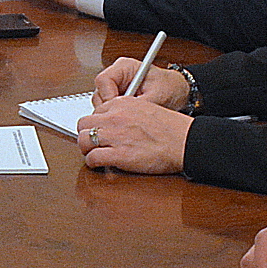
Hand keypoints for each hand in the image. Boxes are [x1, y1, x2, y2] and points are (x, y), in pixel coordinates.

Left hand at [75, 95, 192, 173]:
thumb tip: (115, 122)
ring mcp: (115, 135)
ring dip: (86, 148)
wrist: (183, 141)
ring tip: (94, 154)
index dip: (97, 123)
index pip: (95, 111)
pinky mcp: (118, 154)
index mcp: (122, 103)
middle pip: (84, 123)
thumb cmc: (171, 129)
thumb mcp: (146, 108)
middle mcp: (115, 117)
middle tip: (93, 142)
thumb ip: (127, 113)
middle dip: (87, 133)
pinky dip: (93, 162)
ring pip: (83, 140)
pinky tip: (100, 164)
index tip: (101, 130)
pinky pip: (92, 158)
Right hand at [89, 58, 191, 110]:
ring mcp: (115, 87)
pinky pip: (108, 110)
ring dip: (113, 113)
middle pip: (99, 93)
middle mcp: (117, 76)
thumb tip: (127, 115)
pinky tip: (129, 119)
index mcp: (124, 67)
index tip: (117, 108)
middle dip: (109, 108)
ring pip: (101, 104)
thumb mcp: (158, 96)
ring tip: (130, 117)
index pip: (103, 80)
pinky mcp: (117, 99)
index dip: (107, 97)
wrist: (177, 92)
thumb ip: (140, 104)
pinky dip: (117, 117)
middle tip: (123, 117)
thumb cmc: (169, 87)